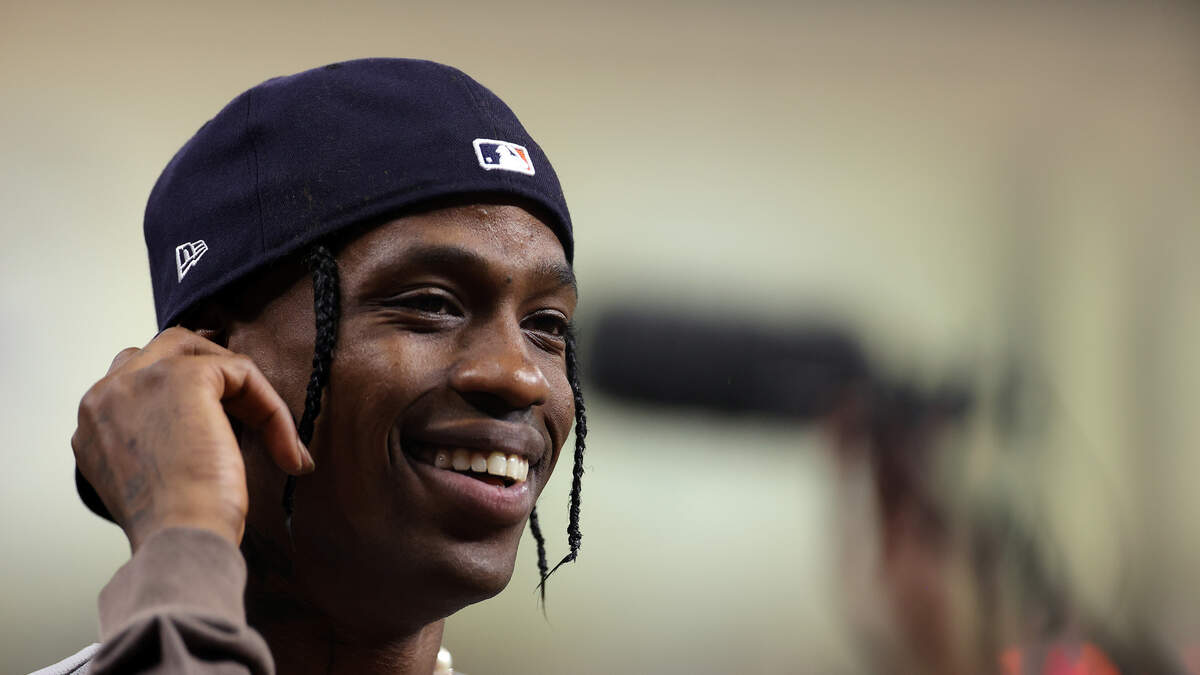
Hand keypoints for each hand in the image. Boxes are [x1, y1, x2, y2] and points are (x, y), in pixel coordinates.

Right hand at [72, 327, 313, 551]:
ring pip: (201, 352)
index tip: (228, 424)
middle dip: (211, 369)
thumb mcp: (153, 479)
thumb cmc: (175, 528)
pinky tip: (287, 450)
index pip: (139, 381)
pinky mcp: (183, 377)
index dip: (188, 395)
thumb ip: (160, 442)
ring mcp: (137, 380)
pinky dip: (270, 408)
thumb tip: (209, 428)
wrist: (180, 540)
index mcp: (92, 424)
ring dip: (240, 384)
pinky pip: (241, 372)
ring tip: (272, 425)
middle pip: (164, 350)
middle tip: (249, 404)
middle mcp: (104, 396)